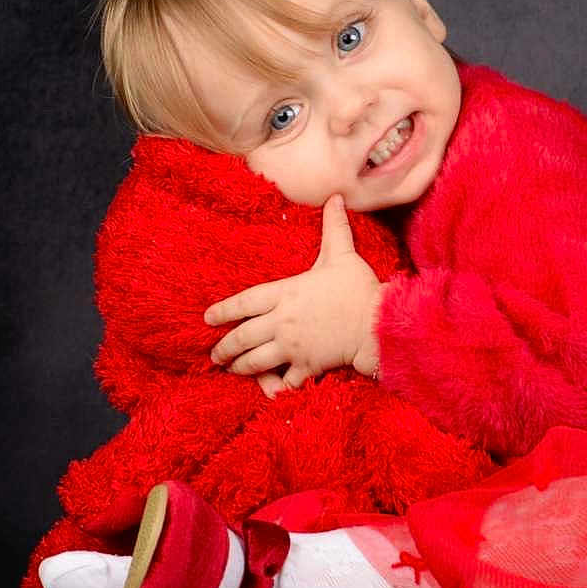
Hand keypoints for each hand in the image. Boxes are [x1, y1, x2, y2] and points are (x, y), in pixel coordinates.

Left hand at [204, 194, 384, 393]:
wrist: (378, 323)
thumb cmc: (359, 288)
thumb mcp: (343, 254)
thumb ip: (333, 228)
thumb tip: (335, 197)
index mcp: (285, 293)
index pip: (244, 302)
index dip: (223, 311)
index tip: (208, 318)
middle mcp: (281, 322)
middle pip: (242, 337)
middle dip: (225, 347)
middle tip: (214, 354)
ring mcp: (291, 346)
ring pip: (255, 361)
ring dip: (240, 367)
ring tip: (232, 369)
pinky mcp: (306, 366)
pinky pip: (284, 380)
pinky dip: (274, 387)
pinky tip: (267, 389)